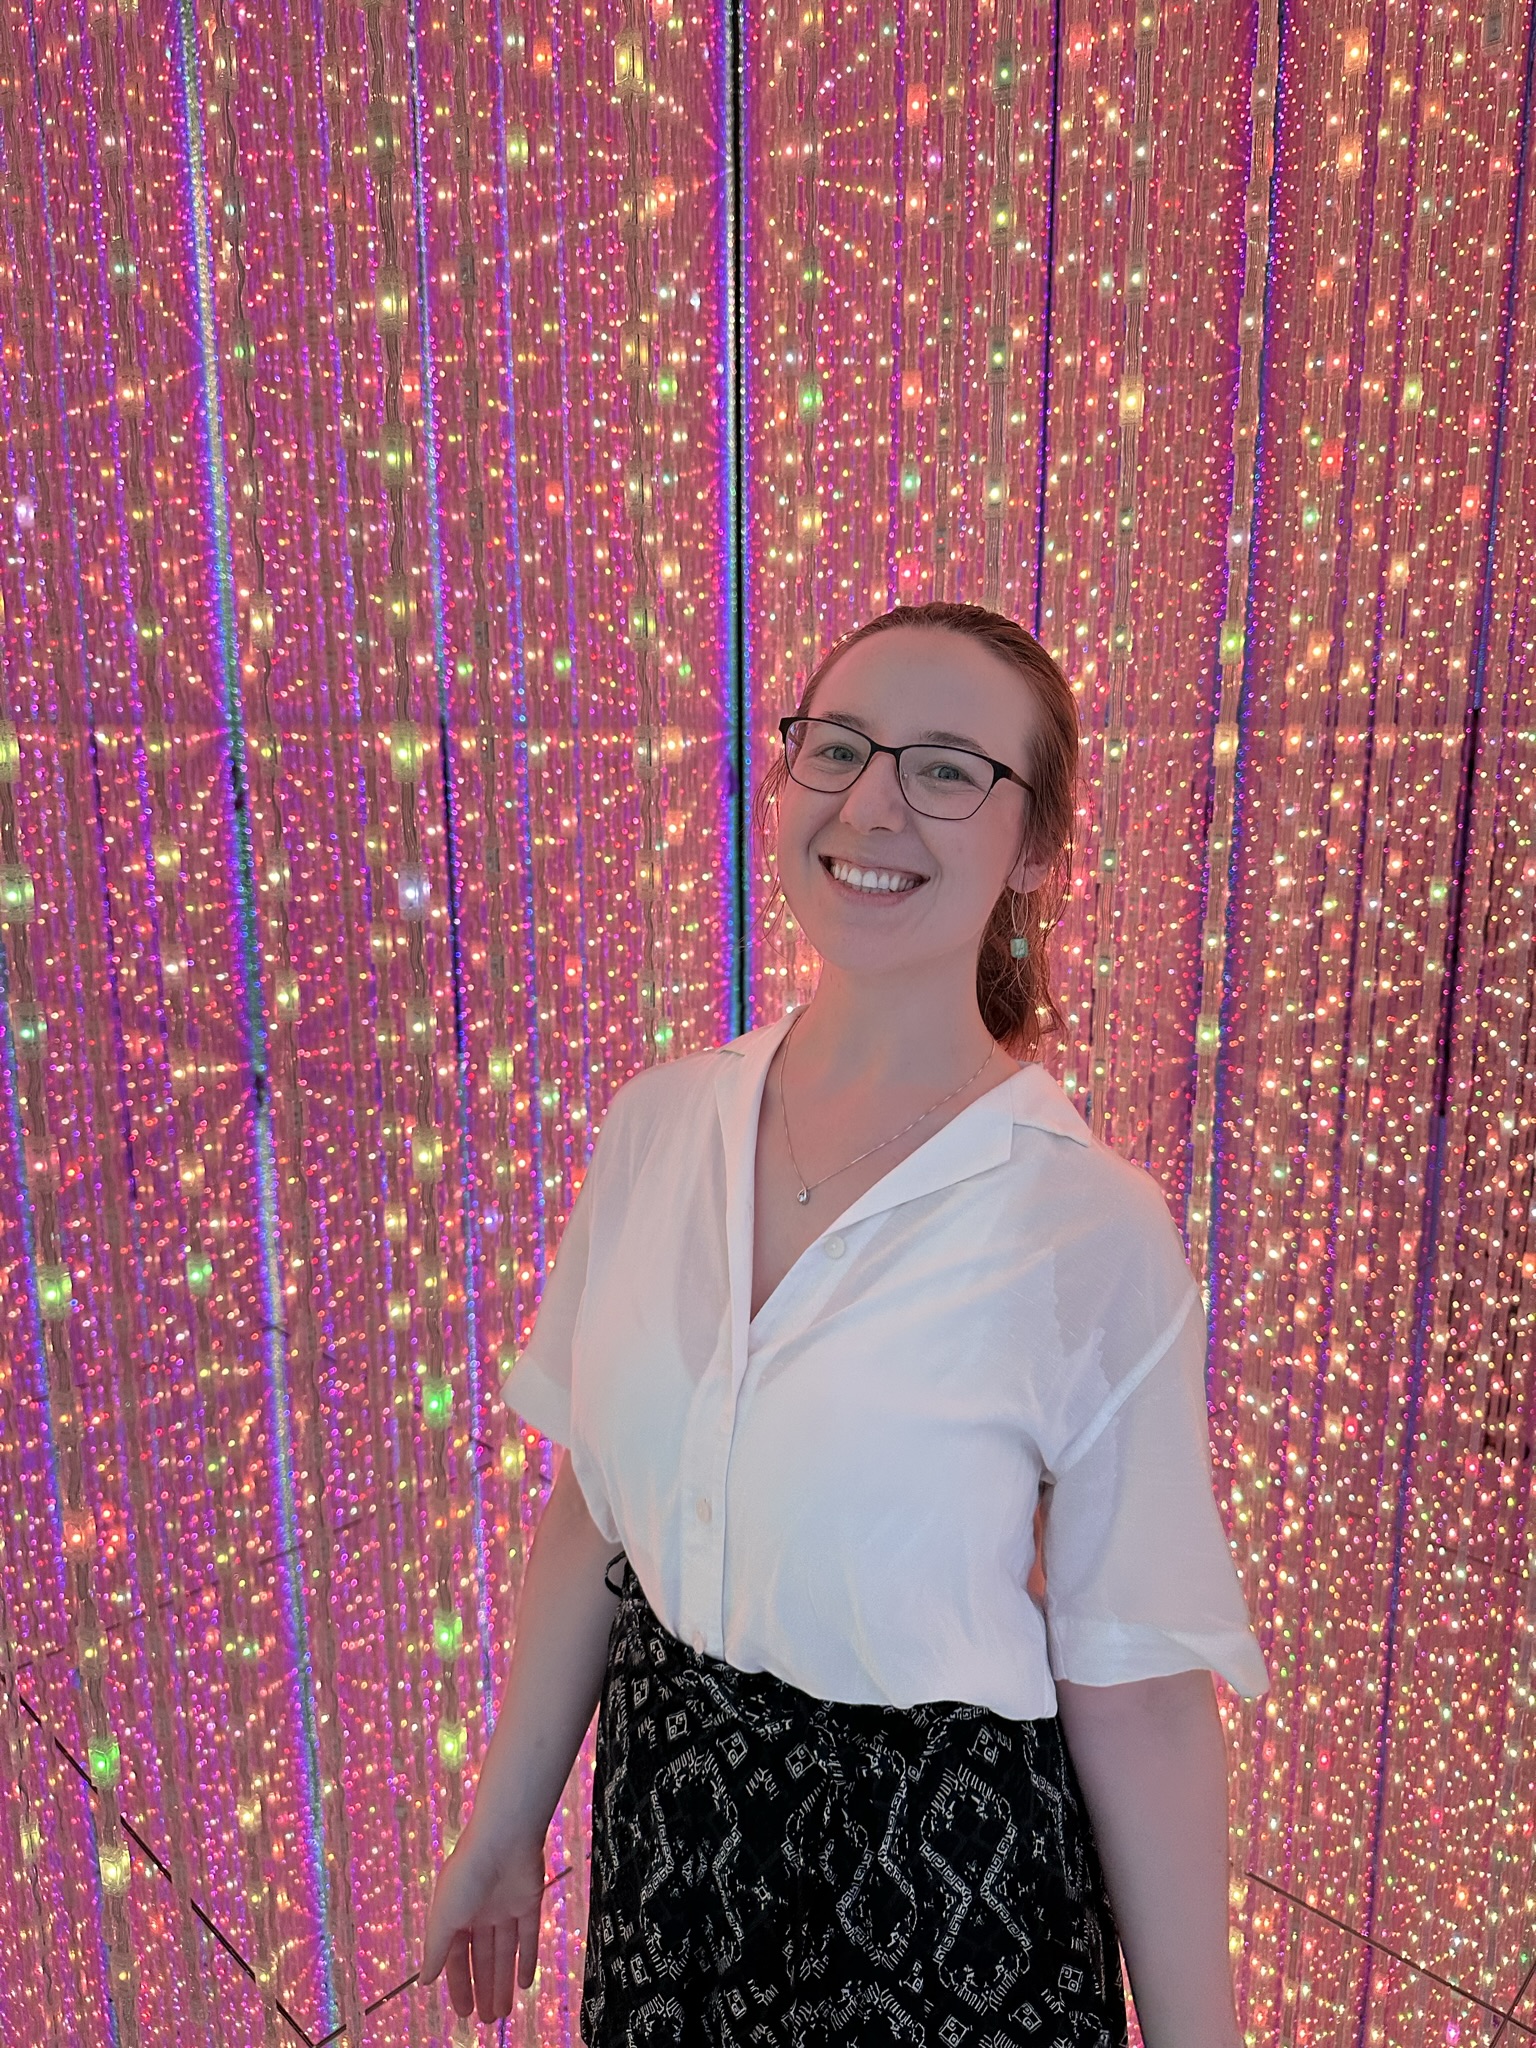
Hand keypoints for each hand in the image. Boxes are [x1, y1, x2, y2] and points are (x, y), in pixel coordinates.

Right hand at [420, 1823, 548, 2021]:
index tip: (464, 2012)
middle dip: (484, 1989)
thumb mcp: (444, 1918)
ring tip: (502, 2013)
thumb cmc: (467, 1874)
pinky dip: (527, 1960)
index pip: (456, 1958)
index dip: (460, 1985)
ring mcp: (505, 1907)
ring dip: (504, 1982)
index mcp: (456, 1914)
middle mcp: (480, 1912)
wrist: (504, 1839)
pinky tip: (524, 1984)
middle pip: (483, 1959)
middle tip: (486, 2021)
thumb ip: (436, 1952)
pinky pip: (528, 1936)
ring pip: (505, 1953)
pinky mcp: (529, 1902)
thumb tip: (425, 1981)